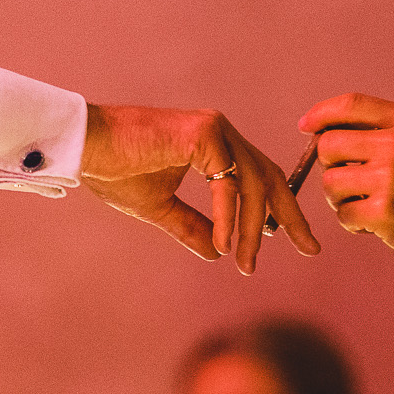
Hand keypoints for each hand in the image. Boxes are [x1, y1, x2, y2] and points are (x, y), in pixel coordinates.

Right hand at [82, 104, 319, 272]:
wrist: (84, 147)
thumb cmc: (115, 170)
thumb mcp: (160, 208)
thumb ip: (191, 226)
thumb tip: (218, 252)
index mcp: (214, 145)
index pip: (260, 178)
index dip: (282, 211)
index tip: (300, 242)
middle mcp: (221, 133)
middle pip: (270, 178)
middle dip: (290, 216)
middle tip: (309, 248)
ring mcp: (215, 130)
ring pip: (252, 184)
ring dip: (252, 228)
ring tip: (246, 263)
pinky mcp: (204, 133)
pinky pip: (227, 183)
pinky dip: (229, 216)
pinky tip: (226, 244)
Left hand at [298, 94, 393, 305]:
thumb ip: (381, 130)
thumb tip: (320, 130)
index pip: (349, 104)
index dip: (321, 114)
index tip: (306, 126)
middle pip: (328, 145)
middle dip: (331, 166)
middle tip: (352, 183)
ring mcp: (391, 177)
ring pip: (330, 183)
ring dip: (341, 199)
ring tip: (368, 206)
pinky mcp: (385, 212)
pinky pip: (342, 214)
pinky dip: (353, 223)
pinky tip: (376, 225)